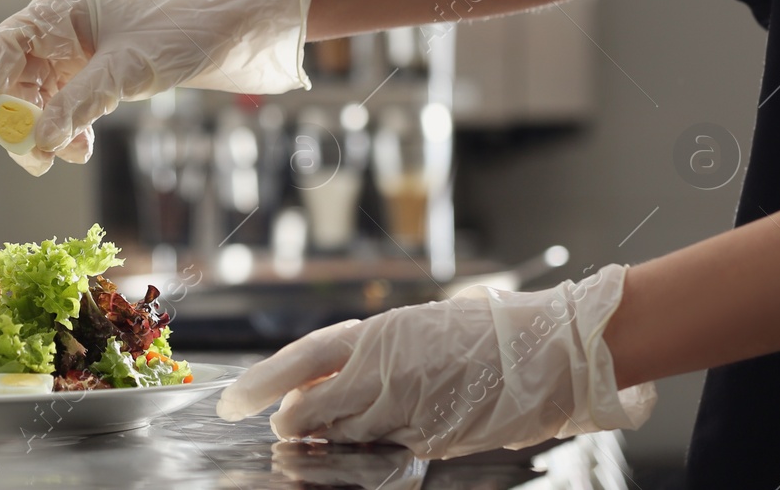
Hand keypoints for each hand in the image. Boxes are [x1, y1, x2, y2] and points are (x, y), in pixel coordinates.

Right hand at [0, 0, 311, 174]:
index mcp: (60, 10)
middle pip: (15, 80)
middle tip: (30, 157)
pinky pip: (64, 112)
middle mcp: (61, 32)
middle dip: (18, 121)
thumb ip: (78, 103)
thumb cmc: (181, 32)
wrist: (234, 34)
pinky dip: (67, 133)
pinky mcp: (96, 79)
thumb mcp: (127, 70)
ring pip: (38, 102)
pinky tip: (79, 148)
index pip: (5, 46)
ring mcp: (77, 57)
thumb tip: (36, 140)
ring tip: (65, 156)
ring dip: (45, 133)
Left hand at [215, 265, 656, 458]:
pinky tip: (365, 441)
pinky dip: (365, 448)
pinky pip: (381, 450)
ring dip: (325, 439)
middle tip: (282, 425)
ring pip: (342, 436)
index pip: (301, 359)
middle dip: (292, 421)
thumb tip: (322, 375)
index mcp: (378, 334)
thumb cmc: (483, 333)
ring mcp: (407, 411)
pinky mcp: (430, 440)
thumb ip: (369, 354)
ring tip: (320, 433)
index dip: (261, 381)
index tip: (231, 401)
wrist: (547, 353)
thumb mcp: (414, 328)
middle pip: (313, 407)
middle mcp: (384, 372)